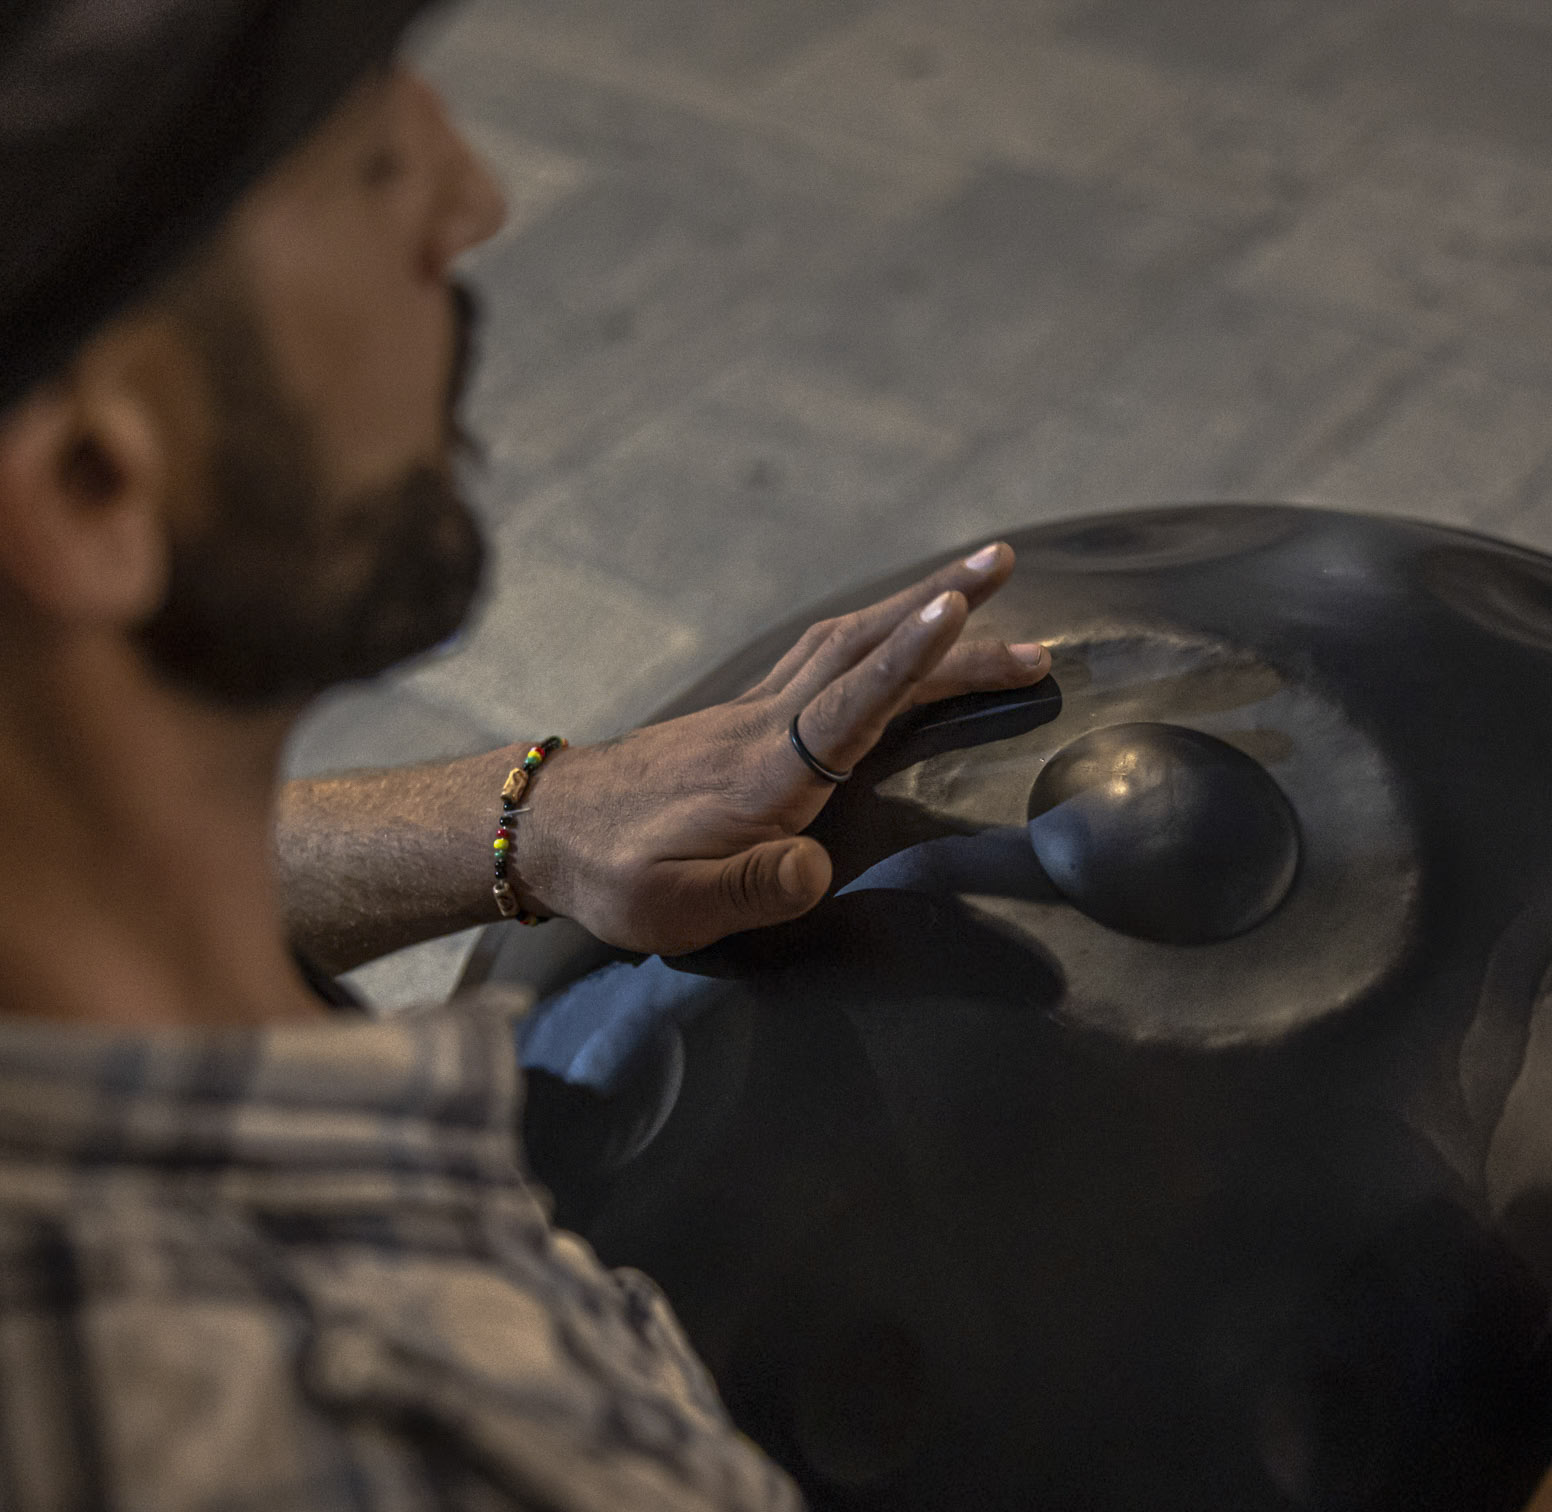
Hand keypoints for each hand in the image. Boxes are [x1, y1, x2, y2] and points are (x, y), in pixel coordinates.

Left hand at [524, 543, 1049, 955]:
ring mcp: (755, 710)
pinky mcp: (748, 712)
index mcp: (763, 775)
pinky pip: (826, 653)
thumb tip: (815, 870)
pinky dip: (877, 626)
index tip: (957, 612)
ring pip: (846, 638)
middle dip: (941, 604)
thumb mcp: (675, 907)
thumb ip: (750, 889)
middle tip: (1007, 564)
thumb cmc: (613, 876)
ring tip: (981, 579)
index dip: (905, 661)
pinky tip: (903, 619)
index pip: (847, 708)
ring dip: (915, 603)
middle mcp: (765, 726)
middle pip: (862, 647)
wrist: (544, 828)